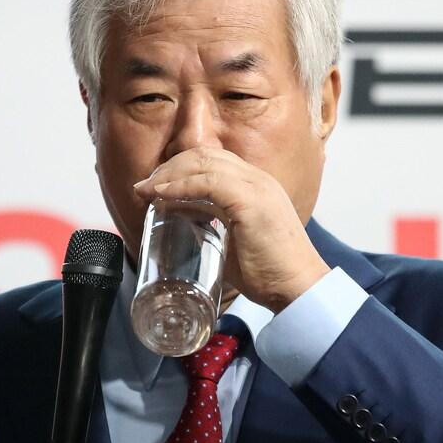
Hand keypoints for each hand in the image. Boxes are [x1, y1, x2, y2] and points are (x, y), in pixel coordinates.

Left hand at [132, 147, 329, 311]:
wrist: (298, 287)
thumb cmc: (267, 272)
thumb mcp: (232, 241)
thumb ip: (209, 224)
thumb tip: (178, 219)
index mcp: (255, 185)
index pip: (211, 160)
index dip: (178, 168)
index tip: (154, 187)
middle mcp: (257, 179)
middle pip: (203, 155)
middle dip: (167, 167)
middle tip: (144, 188)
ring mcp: (256, 187)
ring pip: (202, 162)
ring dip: (167, 174)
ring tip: (145, 190)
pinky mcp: (251, 202)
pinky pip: (208, 182)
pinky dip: (179, 186)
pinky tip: (161, 195)